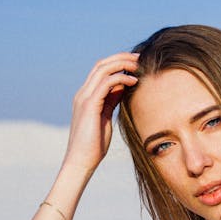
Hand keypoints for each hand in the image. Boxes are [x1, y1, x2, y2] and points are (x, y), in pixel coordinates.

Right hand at [62, 52, 138, 174]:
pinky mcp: (89, 105)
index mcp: (86, 96)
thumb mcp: (105, 118)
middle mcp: (83, 93)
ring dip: (122, 64)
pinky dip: (121, 78)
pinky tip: (134, 81)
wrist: (81, 161)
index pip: (101, 70)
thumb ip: (111, 102)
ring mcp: (84, 98)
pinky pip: (106, 83)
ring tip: (139, 66)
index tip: (136, 64)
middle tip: (140, 58)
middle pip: (101, 64)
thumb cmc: (94, 145)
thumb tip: (122, 89)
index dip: (118, 63)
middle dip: (121, 58)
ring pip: (103, 69)